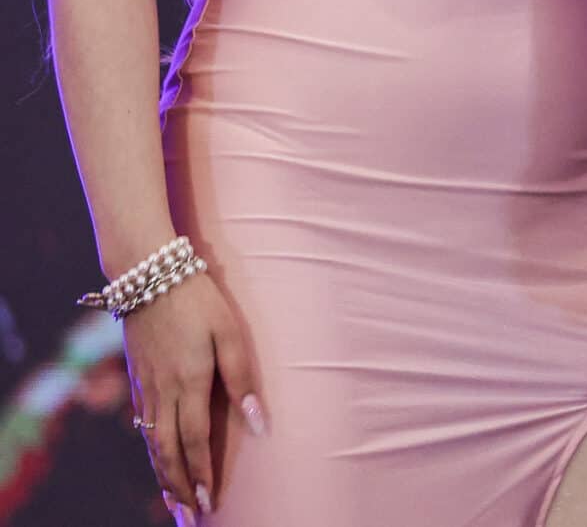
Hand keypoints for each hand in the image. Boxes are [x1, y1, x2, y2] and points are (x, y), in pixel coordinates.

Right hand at [123, 269, 265, 516]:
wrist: (148, 275)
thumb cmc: (199, 300)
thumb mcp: (231, 332)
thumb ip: (243, 377)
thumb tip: (259, 421)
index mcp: (188, 383)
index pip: (194, 442)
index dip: (202, 475)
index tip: (211, 503)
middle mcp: (162, 392)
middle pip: (166, 452)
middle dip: (178, 487)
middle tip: (189, 516)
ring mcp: (144, 386)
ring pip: (150, 442)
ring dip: (162, 474)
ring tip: (173, 500)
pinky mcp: (136, 377)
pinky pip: (141, 425)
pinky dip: (148, 449)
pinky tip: (156, 457)